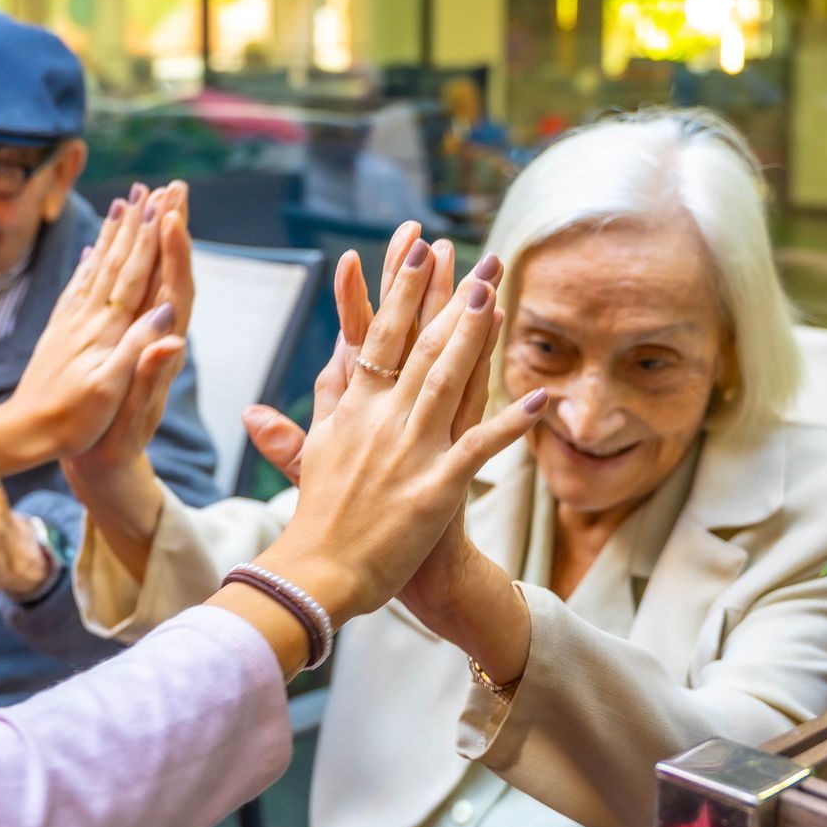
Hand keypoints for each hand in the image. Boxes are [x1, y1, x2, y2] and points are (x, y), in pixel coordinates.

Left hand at [0, 181, 192, 476]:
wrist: (22, 435)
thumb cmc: (71, 422)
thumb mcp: (109, 393)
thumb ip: (137, 352)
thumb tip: (167, 315)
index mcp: (107, 331)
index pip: (136, 275)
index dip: (153, 240)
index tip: (166, 204)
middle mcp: (90, 318)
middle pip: (119, 260)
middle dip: (139, 223)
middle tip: (155, 187)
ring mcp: (72, 321)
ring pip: (98, 266)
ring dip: (115, 233)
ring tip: (126, 201)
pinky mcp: (60, 331)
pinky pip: (78, 287)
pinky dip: (88, 263)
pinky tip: (92, 249)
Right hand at [250, 244, 543, 625]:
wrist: (319, 576)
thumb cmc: (319, 519)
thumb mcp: (312, 455)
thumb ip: (310, 413)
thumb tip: (288, 387)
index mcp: (352, 411)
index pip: (378, 336)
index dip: (399, 292)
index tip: (415, 250)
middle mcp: (379, 421)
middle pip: (417, 347)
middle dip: (445, 297)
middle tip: (470, 255)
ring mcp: (409, 452)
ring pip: (445, 381)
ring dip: (472, 335)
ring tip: (494, 294)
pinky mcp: (436, 488)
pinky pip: (480, 447)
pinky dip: (510, 422)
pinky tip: (538, 398)